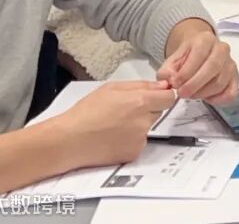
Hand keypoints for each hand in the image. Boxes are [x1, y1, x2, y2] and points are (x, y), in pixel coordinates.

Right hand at [54, 81, 176, 167]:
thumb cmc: (85, 113)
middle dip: (148, 109)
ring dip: (138, 125)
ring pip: (148, 127)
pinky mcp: (133, 154)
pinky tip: (113, 137)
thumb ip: (141, 85)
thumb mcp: (112, 88)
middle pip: (159, 112)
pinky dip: (130, 140)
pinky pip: (139, 142)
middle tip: (124, 111)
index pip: (170, 98)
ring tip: (114, 125)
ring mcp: (140, 140)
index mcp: (140, 102)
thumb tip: (163, 86)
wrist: (68, 141)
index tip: (156, 96)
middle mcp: (144, 122)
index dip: (163, 95)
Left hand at [158, 19, 238, 103]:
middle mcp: (222, 49)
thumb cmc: (186, 57)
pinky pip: (231, 93)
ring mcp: (230, 63)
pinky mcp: (235, 78)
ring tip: (191, 95)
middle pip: (213, 67)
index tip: (175, 84)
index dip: (187, 72)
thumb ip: (167, 71)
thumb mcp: (172, 60)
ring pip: (220, 82)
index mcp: (206, 39)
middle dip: (195, 84)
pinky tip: (207, 98)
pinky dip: (218, 100)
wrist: (199, 53)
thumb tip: (171, 81)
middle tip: (182, 93)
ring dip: (203, 93)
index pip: (199, 55)